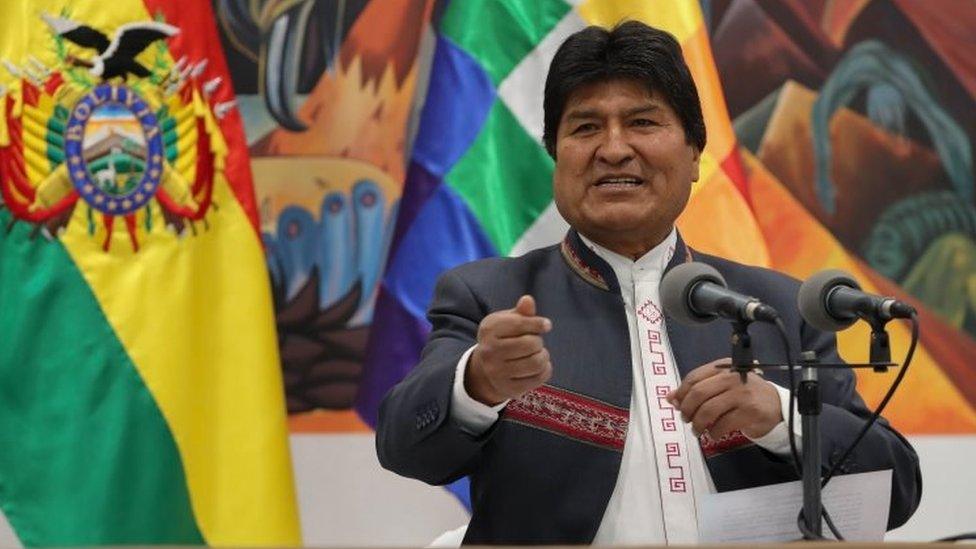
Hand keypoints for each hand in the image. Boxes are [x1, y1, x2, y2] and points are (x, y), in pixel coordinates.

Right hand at [466, 295, 552, 405]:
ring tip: (538, 354)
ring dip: (543, 356)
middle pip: (530, 344)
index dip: (538, 323)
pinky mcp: (509, 388)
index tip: (545, 325)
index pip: (519, 323)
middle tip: (535, 342)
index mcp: (489, 329)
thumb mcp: (508, 321)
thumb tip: (527, 300)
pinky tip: (539, 366)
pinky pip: (539, 378)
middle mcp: (489, 351)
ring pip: (536, 362)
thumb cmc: (503, 338)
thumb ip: (521, 312)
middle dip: (538, 341)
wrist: (486, 369)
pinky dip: (545, 370)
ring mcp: (497, 372)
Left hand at [666, 358, 780, 438]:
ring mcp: (742, 393)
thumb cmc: (743, 396)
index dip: (681, 393)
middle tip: (686, 419)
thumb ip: (697, 389)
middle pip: (698, 393)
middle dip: (687, 409)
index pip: (694, 377)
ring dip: (697, 424)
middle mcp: (733, 377)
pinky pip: (722, 424)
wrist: (775, 407)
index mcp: (723, 367)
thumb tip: (670, 398)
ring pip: (708, 410)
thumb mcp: (721, 387)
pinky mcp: (750, 411)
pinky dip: (713, 432)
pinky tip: (713, 434)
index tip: (677, 405)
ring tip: (697, 430)